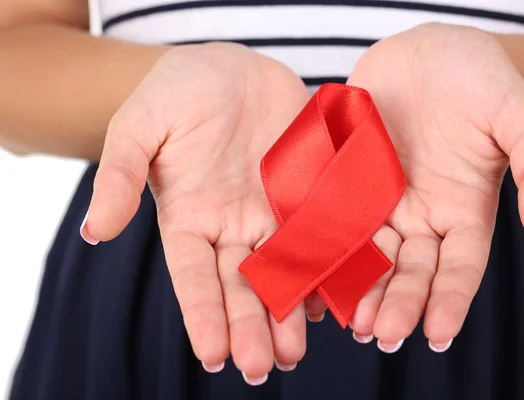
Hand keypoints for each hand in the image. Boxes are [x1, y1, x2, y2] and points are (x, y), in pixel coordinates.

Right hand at [80, 43, 310, 382]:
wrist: (228, 68)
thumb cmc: (175, 93)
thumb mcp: (140, 127)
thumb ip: (121, 177)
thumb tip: (94, 232)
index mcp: (188, 219)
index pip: (193, 277)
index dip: (202, 315)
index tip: (213, 355)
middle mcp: (231, 227)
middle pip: (242, 285)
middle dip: (252, 326)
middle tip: (265, 367)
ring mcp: (272, 214)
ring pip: (285, 269)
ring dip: (293, 309)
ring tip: (299, 350)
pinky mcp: (308, 194)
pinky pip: (323, 232)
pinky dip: (332, 263)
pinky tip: (340, 296)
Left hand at [341, 23, 523, 350]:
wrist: (427, 50)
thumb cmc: (480, 77)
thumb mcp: (517, 115)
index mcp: (465, 210)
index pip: (461, 267)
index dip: (451, 300)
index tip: (437, 334)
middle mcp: (423, 215)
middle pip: (411, 270)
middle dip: (398, 304)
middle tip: (382, 336)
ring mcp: (383, 201)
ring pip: (371, 255)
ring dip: (361, 289)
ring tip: (350, 322)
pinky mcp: (349, 183)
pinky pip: (336, 219)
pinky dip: (327, 248)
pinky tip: (316, 273)